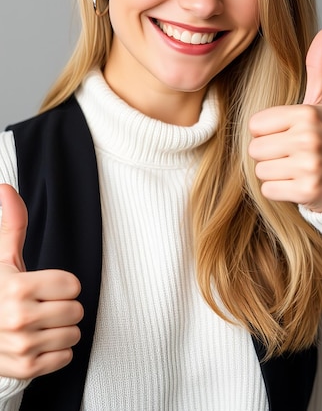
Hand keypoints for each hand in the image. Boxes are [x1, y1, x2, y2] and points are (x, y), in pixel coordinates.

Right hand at [0, 184, 82, 379]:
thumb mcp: (3, 258)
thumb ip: (12, 225)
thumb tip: (6, 188)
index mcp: (17, 287)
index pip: (72, 285)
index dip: (62, 285)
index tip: (44, 287)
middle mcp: (19, 319)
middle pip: (77, 310)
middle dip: (63, 307)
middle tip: (42, 306)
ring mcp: (21, 348)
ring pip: (74, 335)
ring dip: (61, 330)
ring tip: (39, 325)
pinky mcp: (25, 370)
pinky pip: (65, 358)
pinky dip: (56, 352)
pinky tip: (37, 343)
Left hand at [248, 28, 321, 211]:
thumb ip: (318, 66)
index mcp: (306, 114)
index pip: (255, 125)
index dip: (268, 131)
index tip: (288, 134)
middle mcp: (307, 139)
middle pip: (254, 149)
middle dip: (269, 153)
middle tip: (292, 153)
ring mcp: (308, 166)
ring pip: (260, 170)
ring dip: (273, 173)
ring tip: (295, 168)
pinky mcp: (307, 191)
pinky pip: (268, 190)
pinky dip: (279, 191)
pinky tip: (297, 183)